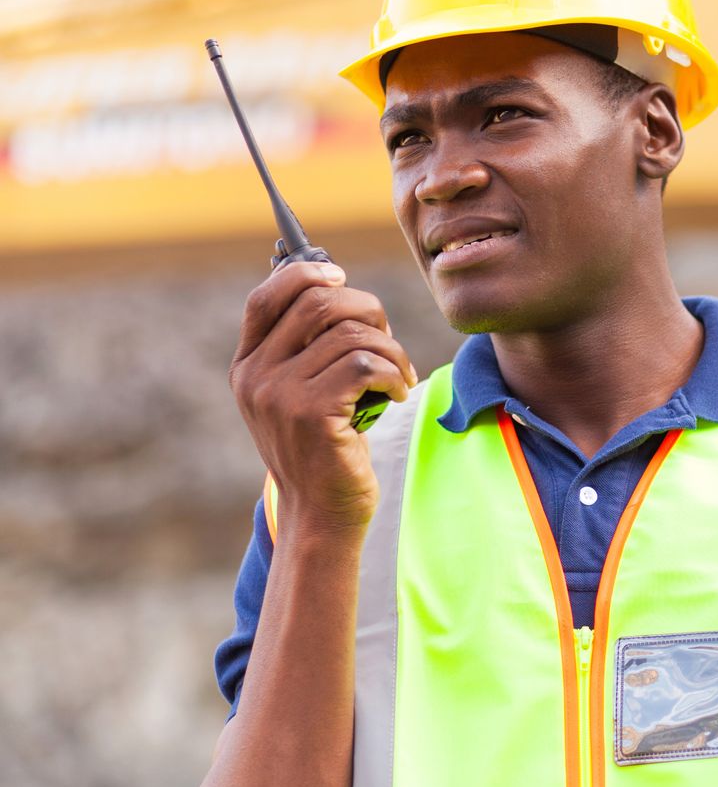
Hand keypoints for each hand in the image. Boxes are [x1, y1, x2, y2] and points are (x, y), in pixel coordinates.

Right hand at [230, 261, 417, 531]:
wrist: (321, 512)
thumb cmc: (325, 448)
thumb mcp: (303, 394)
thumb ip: (308, 348)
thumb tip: (337, 285)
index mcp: (248, 365)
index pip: (266, 297)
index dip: (306, 274)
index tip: (340, 276)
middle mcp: (255, 376)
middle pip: (318, 304)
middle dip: (367, 310)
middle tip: (387, 340)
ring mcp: (279, 395)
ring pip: (351, 335)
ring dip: (391, 349)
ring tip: (400, 376)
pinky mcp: (312, 414)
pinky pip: (366, 365)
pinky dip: (395, 373)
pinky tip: (399, 393)